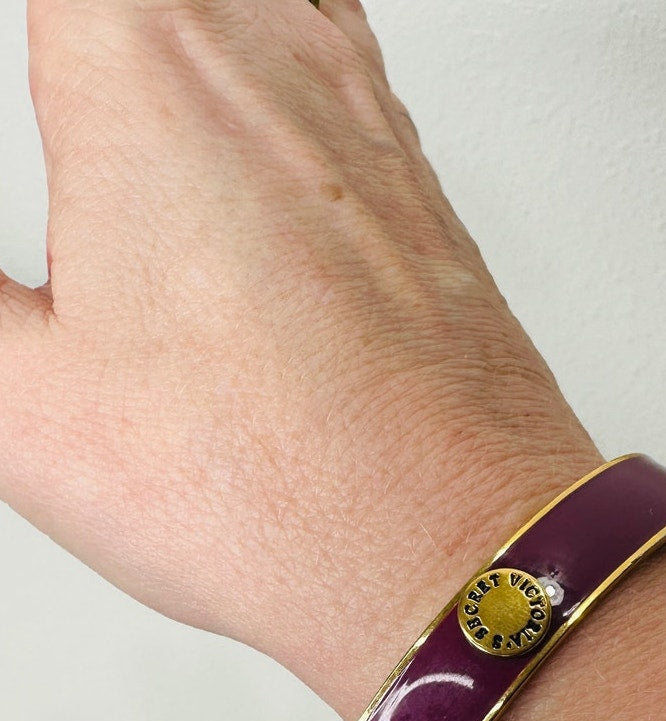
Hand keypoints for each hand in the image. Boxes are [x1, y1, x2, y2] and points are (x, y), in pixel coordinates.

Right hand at [0, 0, 597, 711]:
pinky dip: (281, 59)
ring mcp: (370, 123)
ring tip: (139, 87)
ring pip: (274, 1)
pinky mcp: (421, 188)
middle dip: (108, 37)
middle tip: (81, 98)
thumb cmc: (284, 485)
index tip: (46, 93)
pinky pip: (343, 65)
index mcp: (149, 69)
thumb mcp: (24, 400)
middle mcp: (279, 63)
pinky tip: (248, 127)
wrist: (447, 546)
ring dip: (203, 32)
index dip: (57, 41)